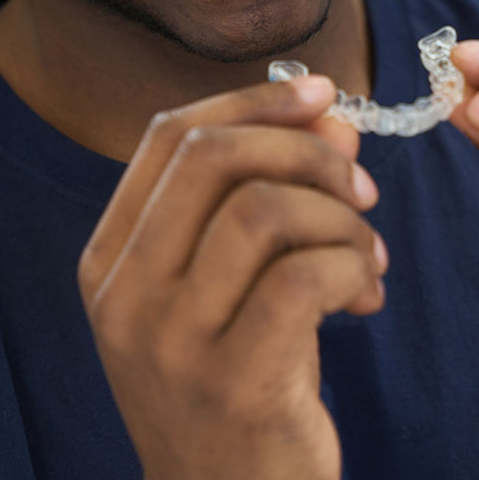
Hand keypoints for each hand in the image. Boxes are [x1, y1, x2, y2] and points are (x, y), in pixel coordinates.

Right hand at [77, 77, 386, 479]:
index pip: (169, 136)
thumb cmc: (234, 378)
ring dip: (340, 216)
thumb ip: (271, 192)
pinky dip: (354, 264)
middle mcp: (125, 292)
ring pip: (264, 209)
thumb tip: (332, 118)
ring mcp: (171, 341)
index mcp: (111, 256)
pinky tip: (367, 295)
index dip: (253, 101)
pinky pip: (306, 275)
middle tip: (360, 184)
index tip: (324, 96)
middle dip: (306, 150)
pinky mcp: (234, 383)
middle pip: (213, 157)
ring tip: (367, 253)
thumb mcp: (236, 280)